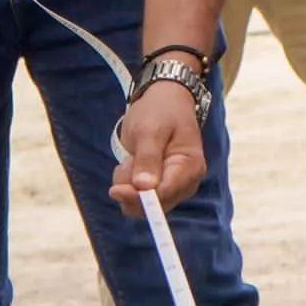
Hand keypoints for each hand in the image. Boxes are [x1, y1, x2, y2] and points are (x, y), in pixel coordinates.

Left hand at [113, 76, 209, 207]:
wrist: (165, 100)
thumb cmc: (161, 111)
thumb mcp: (150, 130)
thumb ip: (148, 159)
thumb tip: (144, 188)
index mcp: (190, 168)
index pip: (164, 195)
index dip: (138, 197)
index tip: (115, 189)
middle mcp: (186, 183)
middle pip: (154, 206)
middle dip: (132, 188)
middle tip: (127, 161)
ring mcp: (173, 187)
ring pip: (143, 204)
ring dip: (128, 184)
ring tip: (131, 157)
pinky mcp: (161, 187)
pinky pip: (139, 197)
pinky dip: (128, 184)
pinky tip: (131, 163)